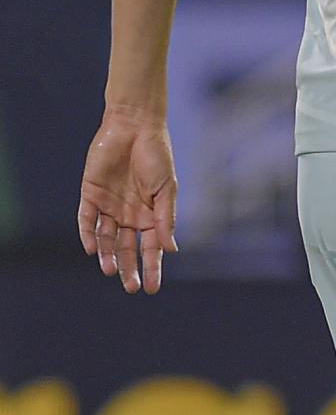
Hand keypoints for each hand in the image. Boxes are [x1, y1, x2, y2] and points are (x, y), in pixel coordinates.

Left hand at [78, 108, 178, 293]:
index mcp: (151, 214)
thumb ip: (166, 218)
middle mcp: (129, 214)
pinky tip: (92, 249)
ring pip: (105, 239)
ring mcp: (109, 206)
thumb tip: (170, 249)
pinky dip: (88, 235)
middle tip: (131, 287)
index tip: (152, 288)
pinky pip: (87, 220)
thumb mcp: (166, 188)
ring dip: (107, 256)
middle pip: (126, 248)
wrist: (134, 126)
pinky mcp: (91, 195)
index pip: (151, 248)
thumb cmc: (157, 154)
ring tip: (110, 271)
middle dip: (129, 268)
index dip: (152, 268)